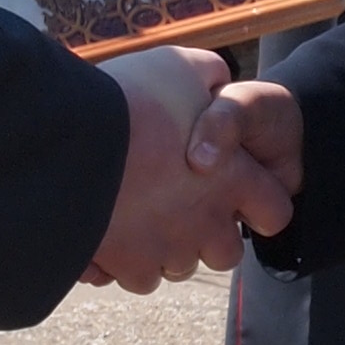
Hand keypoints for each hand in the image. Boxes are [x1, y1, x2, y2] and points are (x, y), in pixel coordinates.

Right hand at [83, 46, 294, 291]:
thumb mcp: (180, 68)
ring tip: (139, 217)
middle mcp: (207, 222)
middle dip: (209, 237)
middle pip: (226, 253)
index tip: (238, 192)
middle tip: (182, 208)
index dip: (261, 202)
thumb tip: (215, 82)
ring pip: (178, 266)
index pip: (275, 211)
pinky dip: (126, 262)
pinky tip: (111, 234)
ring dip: (166, 248)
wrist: (70, 139)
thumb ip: (207, 76)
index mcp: (233, 178)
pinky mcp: (125, 265)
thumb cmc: (133, 100)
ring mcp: (167, 250)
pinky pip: (136, 277)